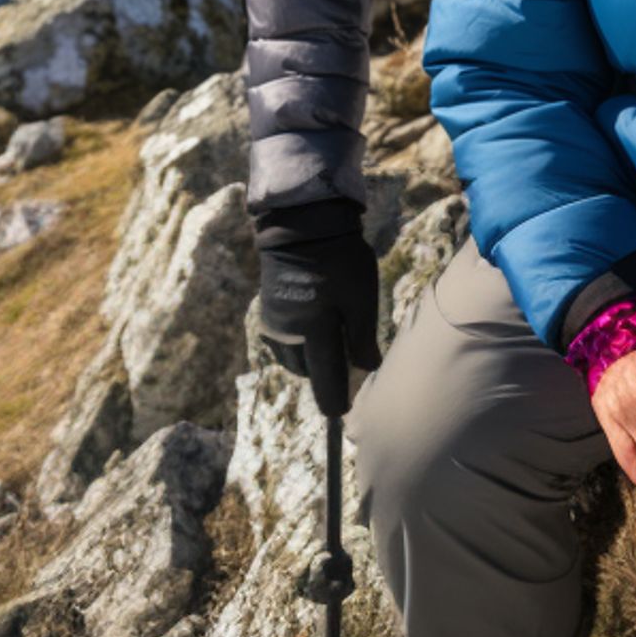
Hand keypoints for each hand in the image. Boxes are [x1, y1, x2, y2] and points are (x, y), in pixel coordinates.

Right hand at [258, 224, 381, 417]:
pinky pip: (284, 341)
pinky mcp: (268, 309)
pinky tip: (313, 324)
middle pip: (308, 373)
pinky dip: (299, 342)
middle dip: (325, 375)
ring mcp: (275, 323)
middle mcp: (289, 337)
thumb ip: (363, 339)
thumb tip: (367, 370)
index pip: (325, 384)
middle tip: (346, 362)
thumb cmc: (340, 260)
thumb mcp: (362, 298)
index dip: (337, 402)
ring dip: (310, 359)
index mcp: (314, 336)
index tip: (345, 412)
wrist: (302, 223)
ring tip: (331, 340)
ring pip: (293, 359)